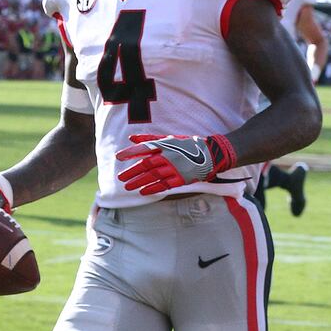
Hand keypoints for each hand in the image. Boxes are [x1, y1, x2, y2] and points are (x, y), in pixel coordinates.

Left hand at [115, 133, 236, 195]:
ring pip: (153, 176)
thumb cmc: (188, 145)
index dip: (131, 152)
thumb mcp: (170, 139)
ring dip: (139, 182)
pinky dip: (153, 188)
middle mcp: (169, 156)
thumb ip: (150, 139)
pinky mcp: (181, 179)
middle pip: (146, 164)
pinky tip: (143, 192)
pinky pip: (164, 185)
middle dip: (132, 171)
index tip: (119, 157)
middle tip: (120, 177)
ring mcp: (175, 168)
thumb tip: (132, 138)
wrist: (211, 155)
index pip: (145, 148)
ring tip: (128, 187)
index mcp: (166, 144)